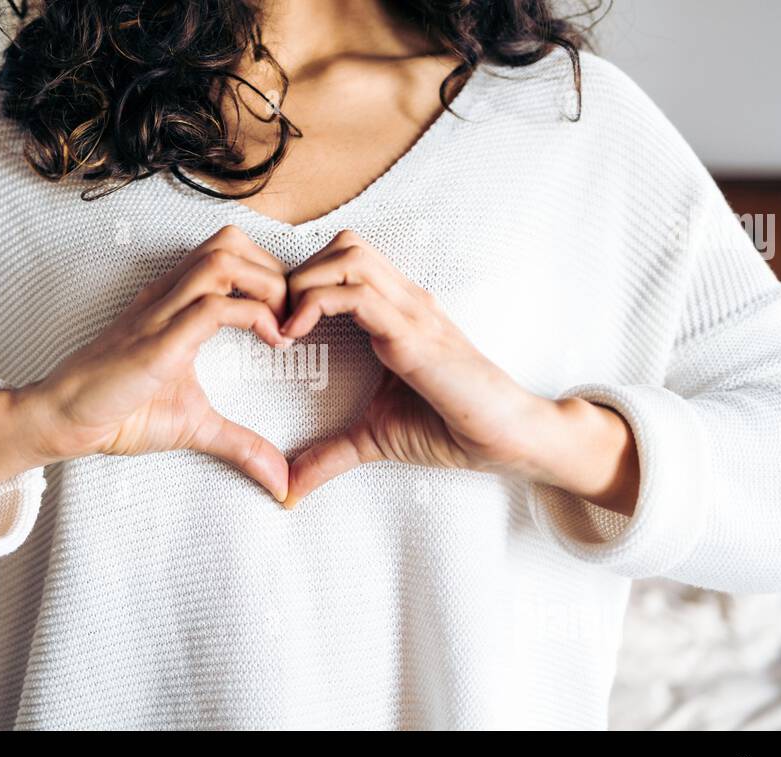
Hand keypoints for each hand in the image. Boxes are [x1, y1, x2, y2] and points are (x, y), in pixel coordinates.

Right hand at [0, 226, 293, 501]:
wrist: (62, 420)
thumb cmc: (118, 414)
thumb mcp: (195, 426)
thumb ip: (240, 444)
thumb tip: (279, 479)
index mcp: (173, 303)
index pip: (228, 252)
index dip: (269, 272)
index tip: (289, 316)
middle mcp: (168, 297)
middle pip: (230, 241)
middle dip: (275, 269)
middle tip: (293, 315)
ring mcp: (162, 314)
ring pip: (223, 259)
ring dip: (267, 285)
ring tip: (284, 324)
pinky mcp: (158, 342)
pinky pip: (213, 306)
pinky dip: (255, 316)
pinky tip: (272, 342)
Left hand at [279, 231, 639, 512]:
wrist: (506, 438)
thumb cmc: (451, 429)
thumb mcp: (375, 439)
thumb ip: (331, 454)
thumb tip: (290, 488)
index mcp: (396, 313)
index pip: (343, 262)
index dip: (303, 281)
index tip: (275, 324)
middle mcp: (404, 300)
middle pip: (343, 244)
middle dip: (298, 272)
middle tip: (275, 318)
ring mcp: (410, 311)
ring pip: (347, 256)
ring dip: (303, 282)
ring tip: (283, 326)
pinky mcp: (412, 333)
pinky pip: (355, 294)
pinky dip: (315, 303)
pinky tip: (295, 336)